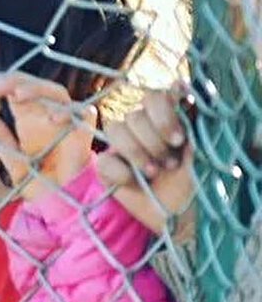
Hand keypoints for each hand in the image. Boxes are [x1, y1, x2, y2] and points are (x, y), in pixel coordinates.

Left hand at [0, 73, 96, 198]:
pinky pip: (84, 114)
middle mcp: (47, 114)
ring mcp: (67, 121)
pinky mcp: (83, 133)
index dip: (2, 84)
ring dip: (37, 90)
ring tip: (16, 95)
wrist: (61, 202)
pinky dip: (70, 112)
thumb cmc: (38, 181)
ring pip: (57, 93)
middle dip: (14, 81)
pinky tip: (54, 118)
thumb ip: (1, 140)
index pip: (17, 89)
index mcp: (29, 117)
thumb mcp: (13, 162)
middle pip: (34, 85)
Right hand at [96, 81, 195, 239]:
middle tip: (169, 163)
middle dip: (153, 142)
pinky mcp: (107, 169)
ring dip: (137, 153)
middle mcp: (143, 128)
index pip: (153, 97)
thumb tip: (179, 85)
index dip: (161, 115)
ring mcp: (122, 147)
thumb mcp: (197, 147)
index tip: (177, 140)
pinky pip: (103, 160)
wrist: (179, 216)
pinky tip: (136, 184)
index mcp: (165, 119)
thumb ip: (187, 116)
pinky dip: (121, 173)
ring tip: (154, 173)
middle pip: (133, 116)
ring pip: (115, 130)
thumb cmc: (194, 182)